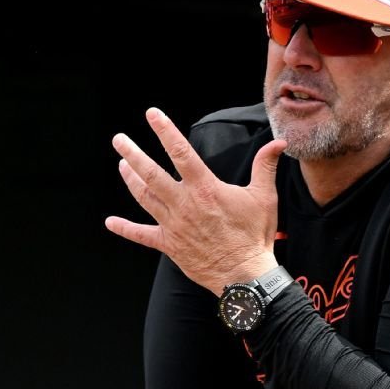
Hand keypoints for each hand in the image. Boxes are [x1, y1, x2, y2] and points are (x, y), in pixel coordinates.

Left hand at [104, 107, 288, 292]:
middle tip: (119, 139)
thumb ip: (265, 166)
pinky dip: (125, 228)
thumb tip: (278, 143)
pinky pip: (142, 235)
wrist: (244, 274)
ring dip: (130, 179)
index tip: (152, 114)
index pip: (181, 152)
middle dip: (132, 154)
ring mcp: (173, 224)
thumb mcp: (264, 197)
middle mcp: (184, 204)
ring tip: (121, 164)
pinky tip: (111, 222)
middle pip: (151, 174)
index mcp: (205, 189)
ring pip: (144, 197)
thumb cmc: (254, 235)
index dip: (165, 131)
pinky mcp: (169, 244)